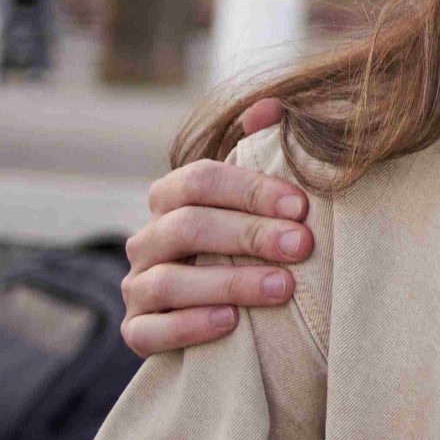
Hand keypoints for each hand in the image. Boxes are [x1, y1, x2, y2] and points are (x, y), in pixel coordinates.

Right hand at [121, 97, 309, 357]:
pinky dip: (188, 326)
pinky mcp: (136, 331)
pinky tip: (231, 322)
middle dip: (249, 234)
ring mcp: (137, 287)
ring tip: (282, 286)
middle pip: (188, 228)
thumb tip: (273, 107)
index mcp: (172, 198)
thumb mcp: (253, 193)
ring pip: (168, 281)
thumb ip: (260, 146)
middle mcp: (147, 240)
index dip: (249, 189)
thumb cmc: (246, 239)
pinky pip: (149, 332)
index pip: (199, 180)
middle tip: (302, 245)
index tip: (300, 205)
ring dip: (229, 282)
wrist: (222, 305)